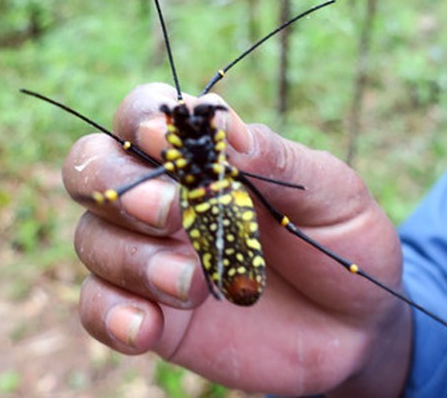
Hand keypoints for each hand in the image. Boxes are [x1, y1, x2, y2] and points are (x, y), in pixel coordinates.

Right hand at [62, 83, 411, 395]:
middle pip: (92, 168)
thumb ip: (280, 159)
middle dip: (117, 185)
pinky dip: (111, 315)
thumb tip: (228, 125)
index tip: (165, 140)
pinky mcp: (152, 313)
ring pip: (91, 238)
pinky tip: (149, 327)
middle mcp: (166, 200)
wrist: (355, 331)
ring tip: (194, 286)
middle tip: (173, 213)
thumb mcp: (332, 195)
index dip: (139, 118)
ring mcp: (152, 257)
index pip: (142, 115)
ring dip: (132, 259)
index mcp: (206, 158)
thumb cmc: (342, 247)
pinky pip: (97, 307)